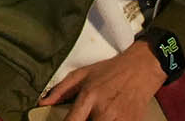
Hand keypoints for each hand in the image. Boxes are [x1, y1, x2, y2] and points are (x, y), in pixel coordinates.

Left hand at [35, 41, 165, 120]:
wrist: (141, 69)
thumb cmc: (109, 71)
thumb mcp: (83, 74)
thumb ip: (61, 90)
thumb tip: (42, 103)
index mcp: (89, 96)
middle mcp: (104, 110)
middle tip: (84, 117)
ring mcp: (119, 119)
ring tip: (96, 117)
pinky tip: (108, 118)